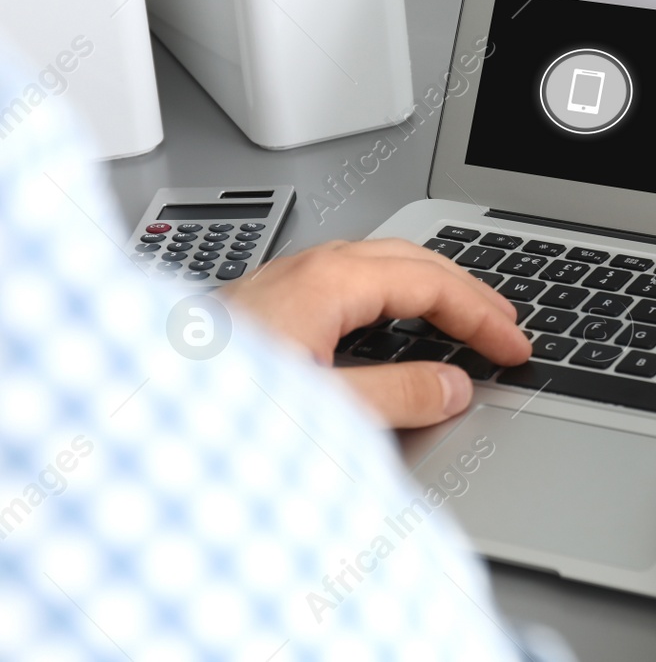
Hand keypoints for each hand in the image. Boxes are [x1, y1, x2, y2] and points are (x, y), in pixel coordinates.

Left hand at [223, 239, 530, 427]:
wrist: (126, 401)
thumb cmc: (204, 399)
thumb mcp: (319, 408)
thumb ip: (395, 396)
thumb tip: (453, 387)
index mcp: (329, 281)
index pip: (433, 282)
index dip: (484, 315)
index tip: (516, 349)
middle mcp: (307, 269)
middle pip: (413, 260)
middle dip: (468, 291)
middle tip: (508, 327)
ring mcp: (285, 281)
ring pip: (381, 265)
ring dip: (432, 290)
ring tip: (467, 321)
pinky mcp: (268, 303)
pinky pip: (352, 282)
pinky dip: (396, 297)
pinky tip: (397, 325)